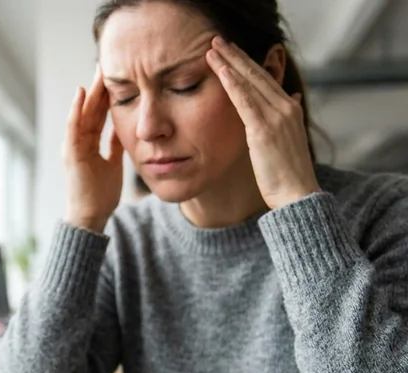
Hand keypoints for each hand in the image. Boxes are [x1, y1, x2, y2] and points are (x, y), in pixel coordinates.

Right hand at [62, 65, 123, 232]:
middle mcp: (79, 141)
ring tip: (96, 72)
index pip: (98, 113)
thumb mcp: (113, 163)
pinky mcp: (71, 154)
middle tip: (106, 64)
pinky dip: (76, 110)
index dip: (107, 94)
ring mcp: (73, 146)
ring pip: (82, 113)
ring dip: (89, 92)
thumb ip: (114, 145)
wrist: (90, 217)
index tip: (117, 75)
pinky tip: (81, 94)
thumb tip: (123, 128)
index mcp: (89, 143)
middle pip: (90, 109)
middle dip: (99, 87)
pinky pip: (73, 127)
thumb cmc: (100, 194)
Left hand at [206, 36, 319, 209]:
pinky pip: (246, 102)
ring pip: (249, 83)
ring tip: (211, 50)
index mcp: (289, 107)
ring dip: (229, 64)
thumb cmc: (287, 172)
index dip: (245, 62)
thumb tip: (292, 95)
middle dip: (235, 55)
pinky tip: (222, 72)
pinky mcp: (264, 130)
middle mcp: (286, 106)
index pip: (263, 78)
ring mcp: (277, 117)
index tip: (229, 51)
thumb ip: (286, 116)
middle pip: (256, 74)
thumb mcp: (288, 138)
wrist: (297, 194)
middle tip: (216, 41)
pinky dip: (234, 85)